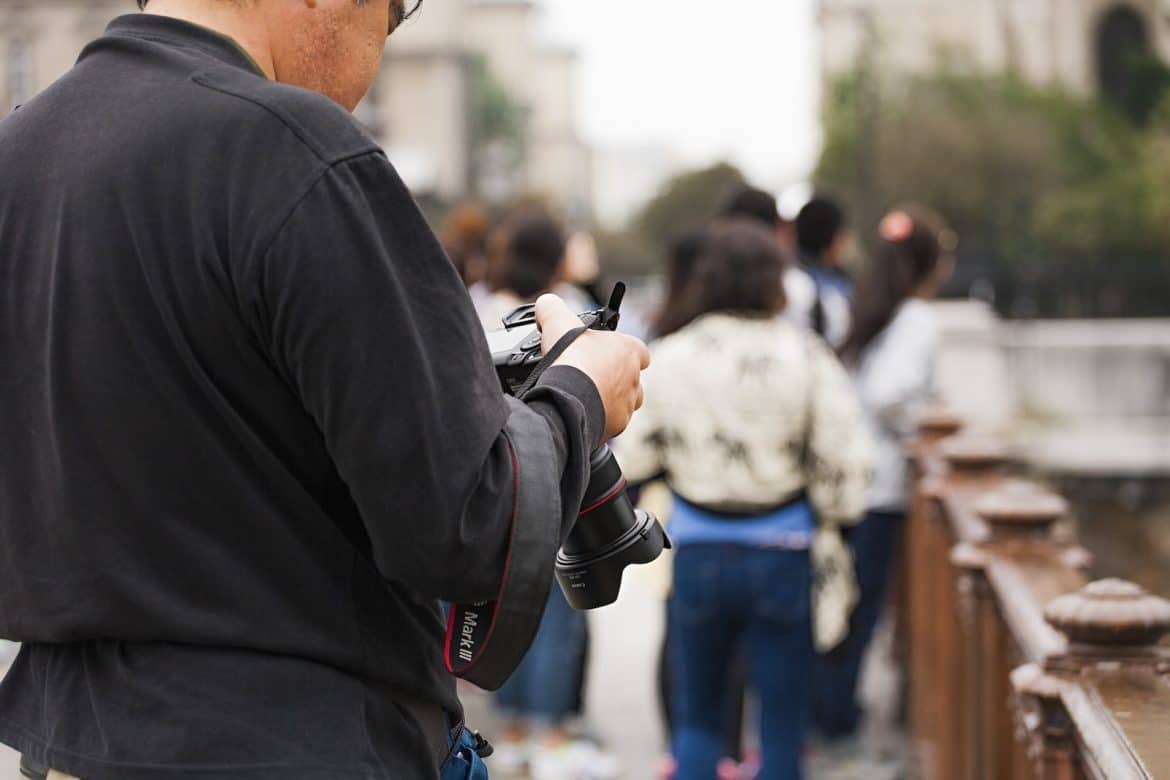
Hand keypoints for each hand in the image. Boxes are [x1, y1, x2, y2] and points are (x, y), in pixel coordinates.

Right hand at [534, 294, 649, 440]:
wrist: (568, 400)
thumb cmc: (571, 360)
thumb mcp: (557, 321)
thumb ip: (552, 308)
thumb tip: (546, 304)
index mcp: (629, 352)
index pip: (639, 350)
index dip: (623, 350)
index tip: (605, 351)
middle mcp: (634, 379)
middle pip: (633, 379)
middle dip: (616, 378)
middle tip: (591, 376)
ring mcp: (626, 405)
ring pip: (625, 403)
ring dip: (610, 399)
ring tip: (587, 396)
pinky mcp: (615, 427)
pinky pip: (612, 423)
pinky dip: (599, 419)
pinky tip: (581, 413)